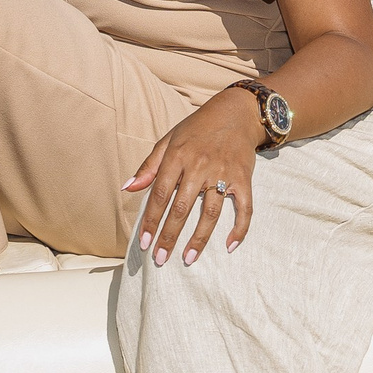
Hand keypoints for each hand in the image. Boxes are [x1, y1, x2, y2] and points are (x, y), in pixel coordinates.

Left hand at [124, 88, 262, 265]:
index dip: (151, 220)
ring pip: (210, 212)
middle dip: (169, 236)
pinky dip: (239, 228)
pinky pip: (244, 208)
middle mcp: (199, 166)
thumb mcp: (168, 140)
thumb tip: (128, 188)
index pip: (160, 195)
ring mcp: (223, 173)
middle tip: (160, 259)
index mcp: (177, 156)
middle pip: (182, 208)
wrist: (235, 113)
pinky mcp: (243, 178)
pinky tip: (230, 245)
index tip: (143, 242)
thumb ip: (149, 166)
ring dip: (199, 238)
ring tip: (188, 258)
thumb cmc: (197, 128)